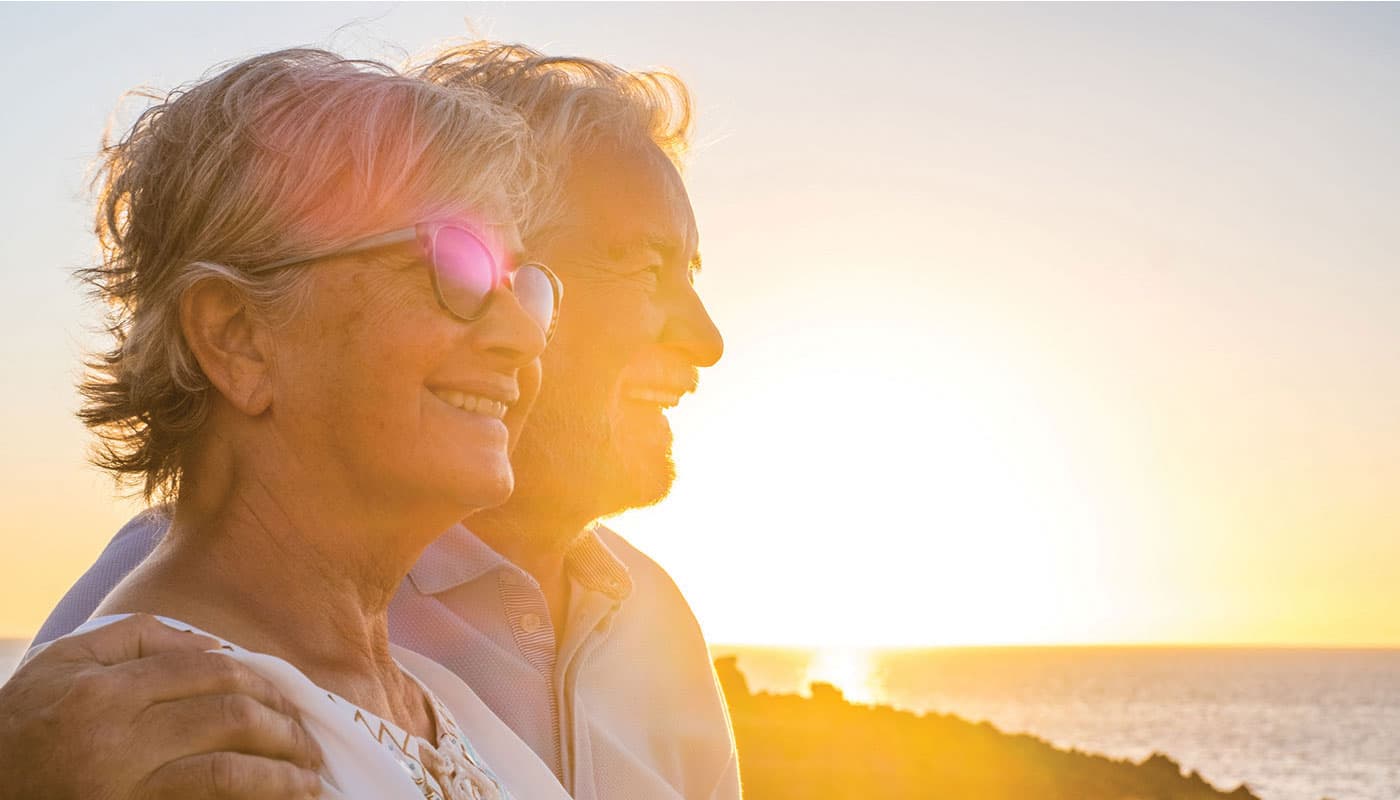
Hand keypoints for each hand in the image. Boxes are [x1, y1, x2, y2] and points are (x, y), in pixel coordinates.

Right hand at [0, 613, 322, 798]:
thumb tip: (212, 645)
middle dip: (282, 726)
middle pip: (228, 718)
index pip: (208, 672)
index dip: (260, 681)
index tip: (285, 697)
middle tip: (307, 739)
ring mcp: (124, 790)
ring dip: (280, 775)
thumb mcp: (64, 663)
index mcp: (105, 691)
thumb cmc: (24, 724)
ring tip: (309, 780)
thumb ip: (137, 639)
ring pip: (226, 773)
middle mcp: (116, 740)